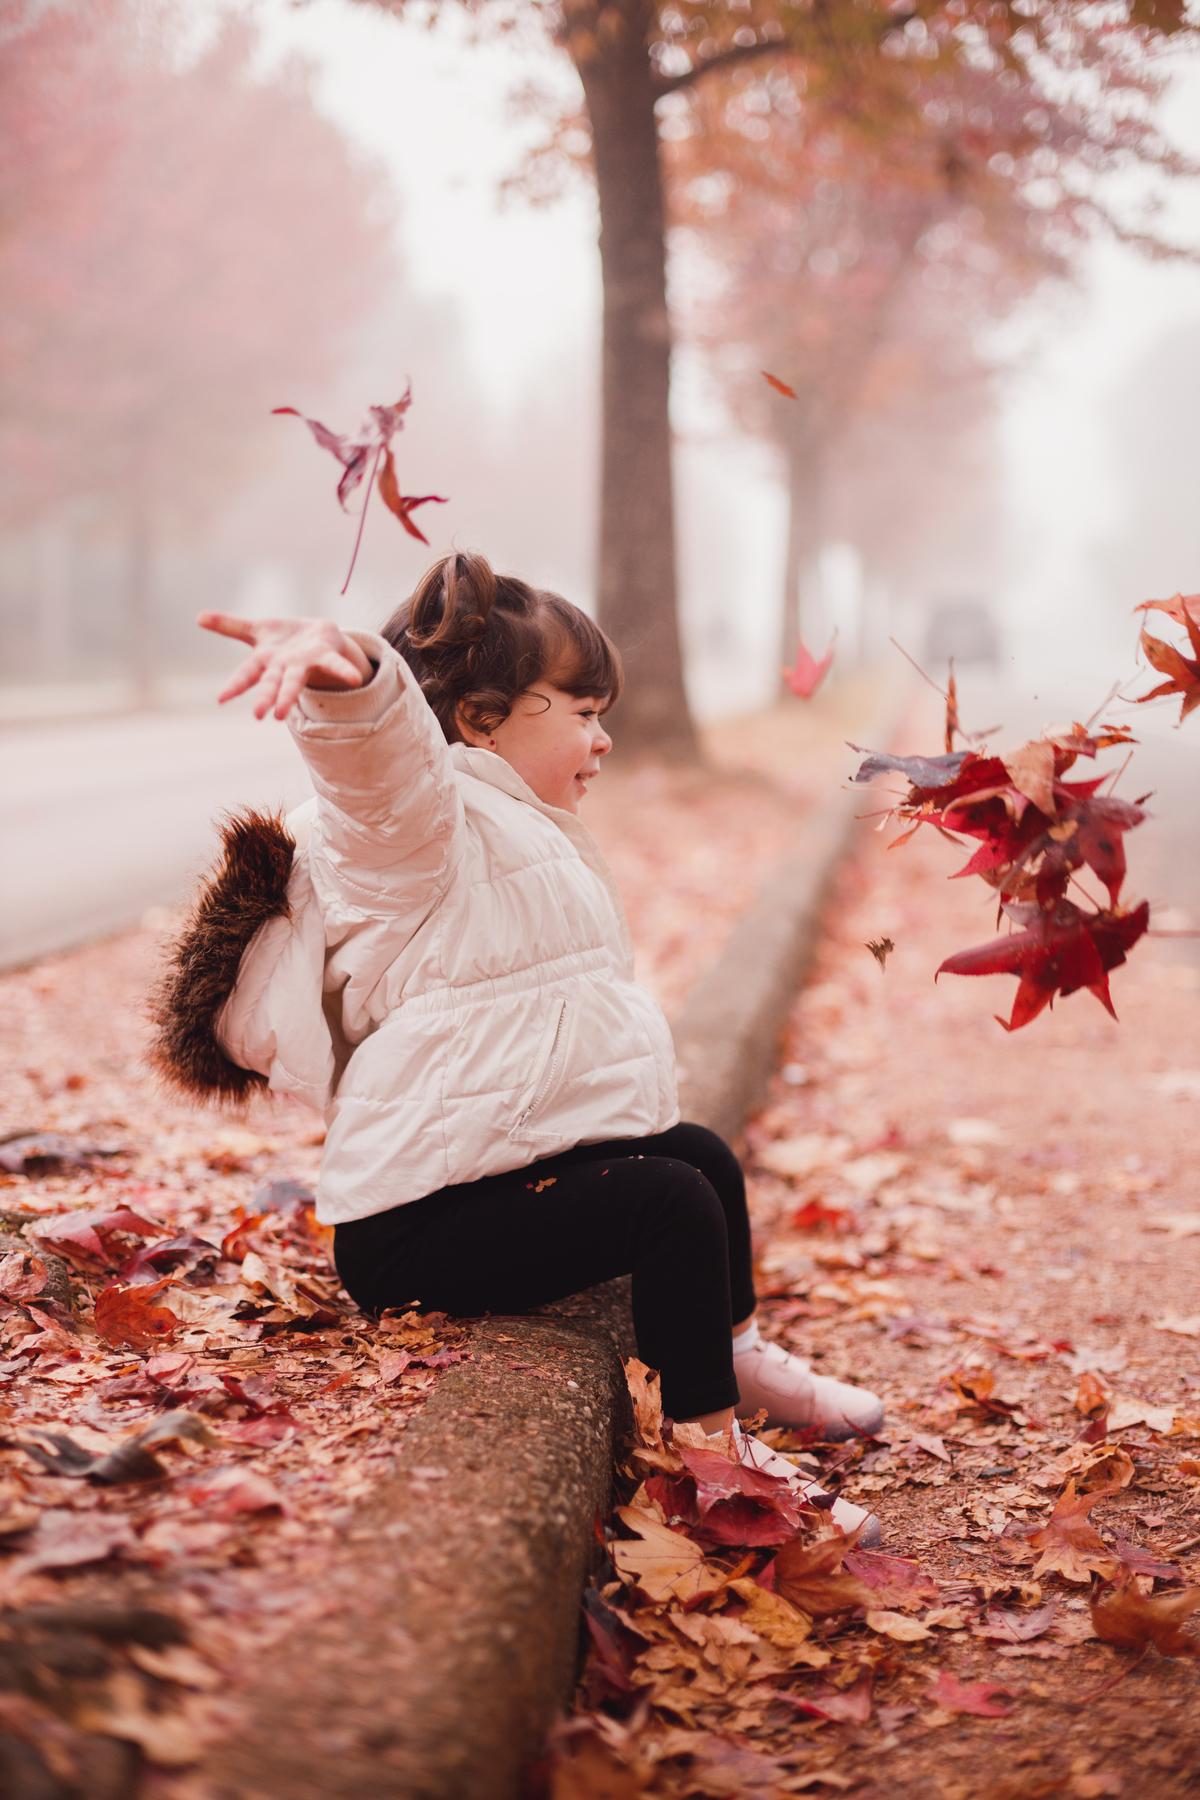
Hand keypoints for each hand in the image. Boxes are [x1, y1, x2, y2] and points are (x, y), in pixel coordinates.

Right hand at [198, 613, 373, 719]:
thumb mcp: (256, 630)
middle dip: (266, 697)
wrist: (319, 637)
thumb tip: (198, 617)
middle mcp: (283, 667)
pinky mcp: (325, 656)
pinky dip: (344, 671)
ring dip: (289, 697)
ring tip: (282, 716)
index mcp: (266, 661)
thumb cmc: (285, 639)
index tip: (221, 698)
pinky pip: (335, 664)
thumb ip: (229, 626)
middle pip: (272, 683)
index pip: (247, 673)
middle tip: (259, 715)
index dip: (235, 685)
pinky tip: (354, 679)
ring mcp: (303, 664)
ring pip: (296, 681)